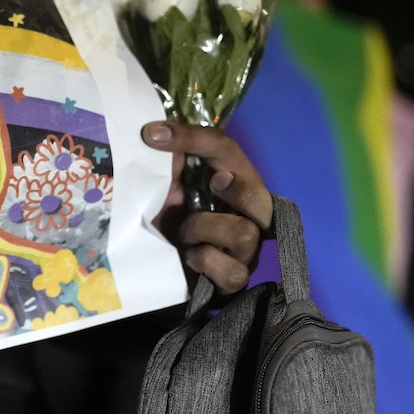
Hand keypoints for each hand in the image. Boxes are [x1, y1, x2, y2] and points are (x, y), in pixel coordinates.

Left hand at [141, 121, 272, 297]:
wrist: (163, 271)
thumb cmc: (170, 221)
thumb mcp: (165, 187)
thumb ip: (168, 162)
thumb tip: (153, 132)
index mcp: (232, 182)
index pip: (223, 148)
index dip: (192, 138)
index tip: (153, 135)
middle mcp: (247, 214)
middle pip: (260, 197)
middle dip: (238, 190)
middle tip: (214, 183)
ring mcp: (245, 250)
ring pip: (245, 234)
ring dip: (206, 229)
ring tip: (184, 232)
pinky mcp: (234, 280)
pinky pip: (232, 273)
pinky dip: (207, 261)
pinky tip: (190, 257)